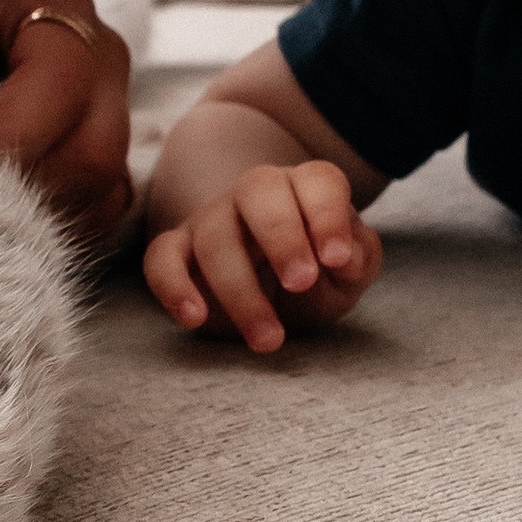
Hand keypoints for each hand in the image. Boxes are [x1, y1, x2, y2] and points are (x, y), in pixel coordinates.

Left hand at [0, 0, 133, 251]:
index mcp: (55, 1)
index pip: (63, 79)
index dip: (11, 132)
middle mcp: (99, 55)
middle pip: (95, 148)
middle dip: (22, 186)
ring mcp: (108, 110)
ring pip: (101, 190)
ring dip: (33, 213)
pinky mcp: (101, 158)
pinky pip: (98, 214)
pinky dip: (49, 228)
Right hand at [143, 163, 383, 353]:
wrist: (275, 290)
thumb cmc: (319, 275)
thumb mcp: (351, 272)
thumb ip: (359, 258)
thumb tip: (346, 256)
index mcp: (305, 187)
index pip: (317, 181)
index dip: (327, 216)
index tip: (337, 260)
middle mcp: (256, 192)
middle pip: (258, 191)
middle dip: (281, 237)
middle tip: (300, 284)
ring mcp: (212, 217)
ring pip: (214, 236)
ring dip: (240, 290)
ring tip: (269, 340)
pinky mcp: (178, 250)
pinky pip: (161, 257)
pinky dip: (172, 286)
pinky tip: (194, 319)